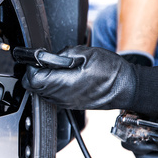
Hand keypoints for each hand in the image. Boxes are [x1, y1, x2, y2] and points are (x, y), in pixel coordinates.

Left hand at [22, 46, 157, 113]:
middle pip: (33, 87)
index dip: (31, 66)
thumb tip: (47, 56)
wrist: (127, 88)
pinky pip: (51, 96)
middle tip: (43, 61)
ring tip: (54, 68)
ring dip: (42, 79)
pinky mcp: (69, 104)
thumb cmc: (111, 71)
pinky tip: (61, 76)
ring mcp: (64, 103)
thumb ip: (62, 54)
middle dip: (34, 72)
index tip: (35, 58)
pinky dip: (50, 85)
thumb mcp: (86, 53)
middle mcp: (61, 97)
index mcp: (63, 83)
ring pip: (40, 92)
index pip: (32, 78)